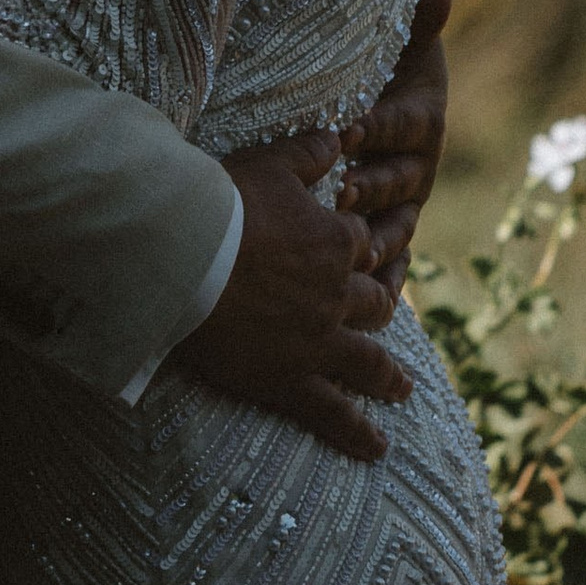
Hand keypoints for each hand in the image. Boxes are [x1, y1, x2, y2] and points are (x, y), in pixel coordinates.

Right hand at [181, 129, 409, 462]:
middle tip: (386, 313)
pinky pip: (333, 412)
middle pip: (373, 303)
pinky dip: (357, 432)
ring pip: (368, 362)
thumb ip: (311, 151)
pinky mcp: (289, 379)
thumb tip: (342, 135)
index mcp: (334, 242)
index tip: (364, 249)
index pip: (362, 245)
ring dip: (388, 377)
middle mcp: (337, 295)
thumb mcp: (271, 163)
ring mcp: (317, 342)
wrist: (181, 256)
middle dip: (380, 306)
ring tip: (403, 391)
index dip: (363, 246)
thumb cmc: (221, 204)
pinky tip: (377, 449)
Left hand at [338, 0, 450, 304]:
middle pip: (397, 181)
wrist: (370, 97)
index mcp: (421, 119)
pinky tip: (376, 300)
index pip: (401, 125)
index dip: (377, 128)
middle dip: (370, 188)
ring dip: (373, 238)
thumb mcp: (395, 43)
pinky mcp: (390, 232)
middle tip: (338, 194)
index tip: (347, 129)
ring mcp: (405, 204)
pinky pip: (396, 262)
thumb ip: (415, 23)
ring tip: (344, 247)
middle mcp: (418, 166)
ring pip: (396, 226)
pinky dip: (389, 281)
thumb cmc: (379, 67)